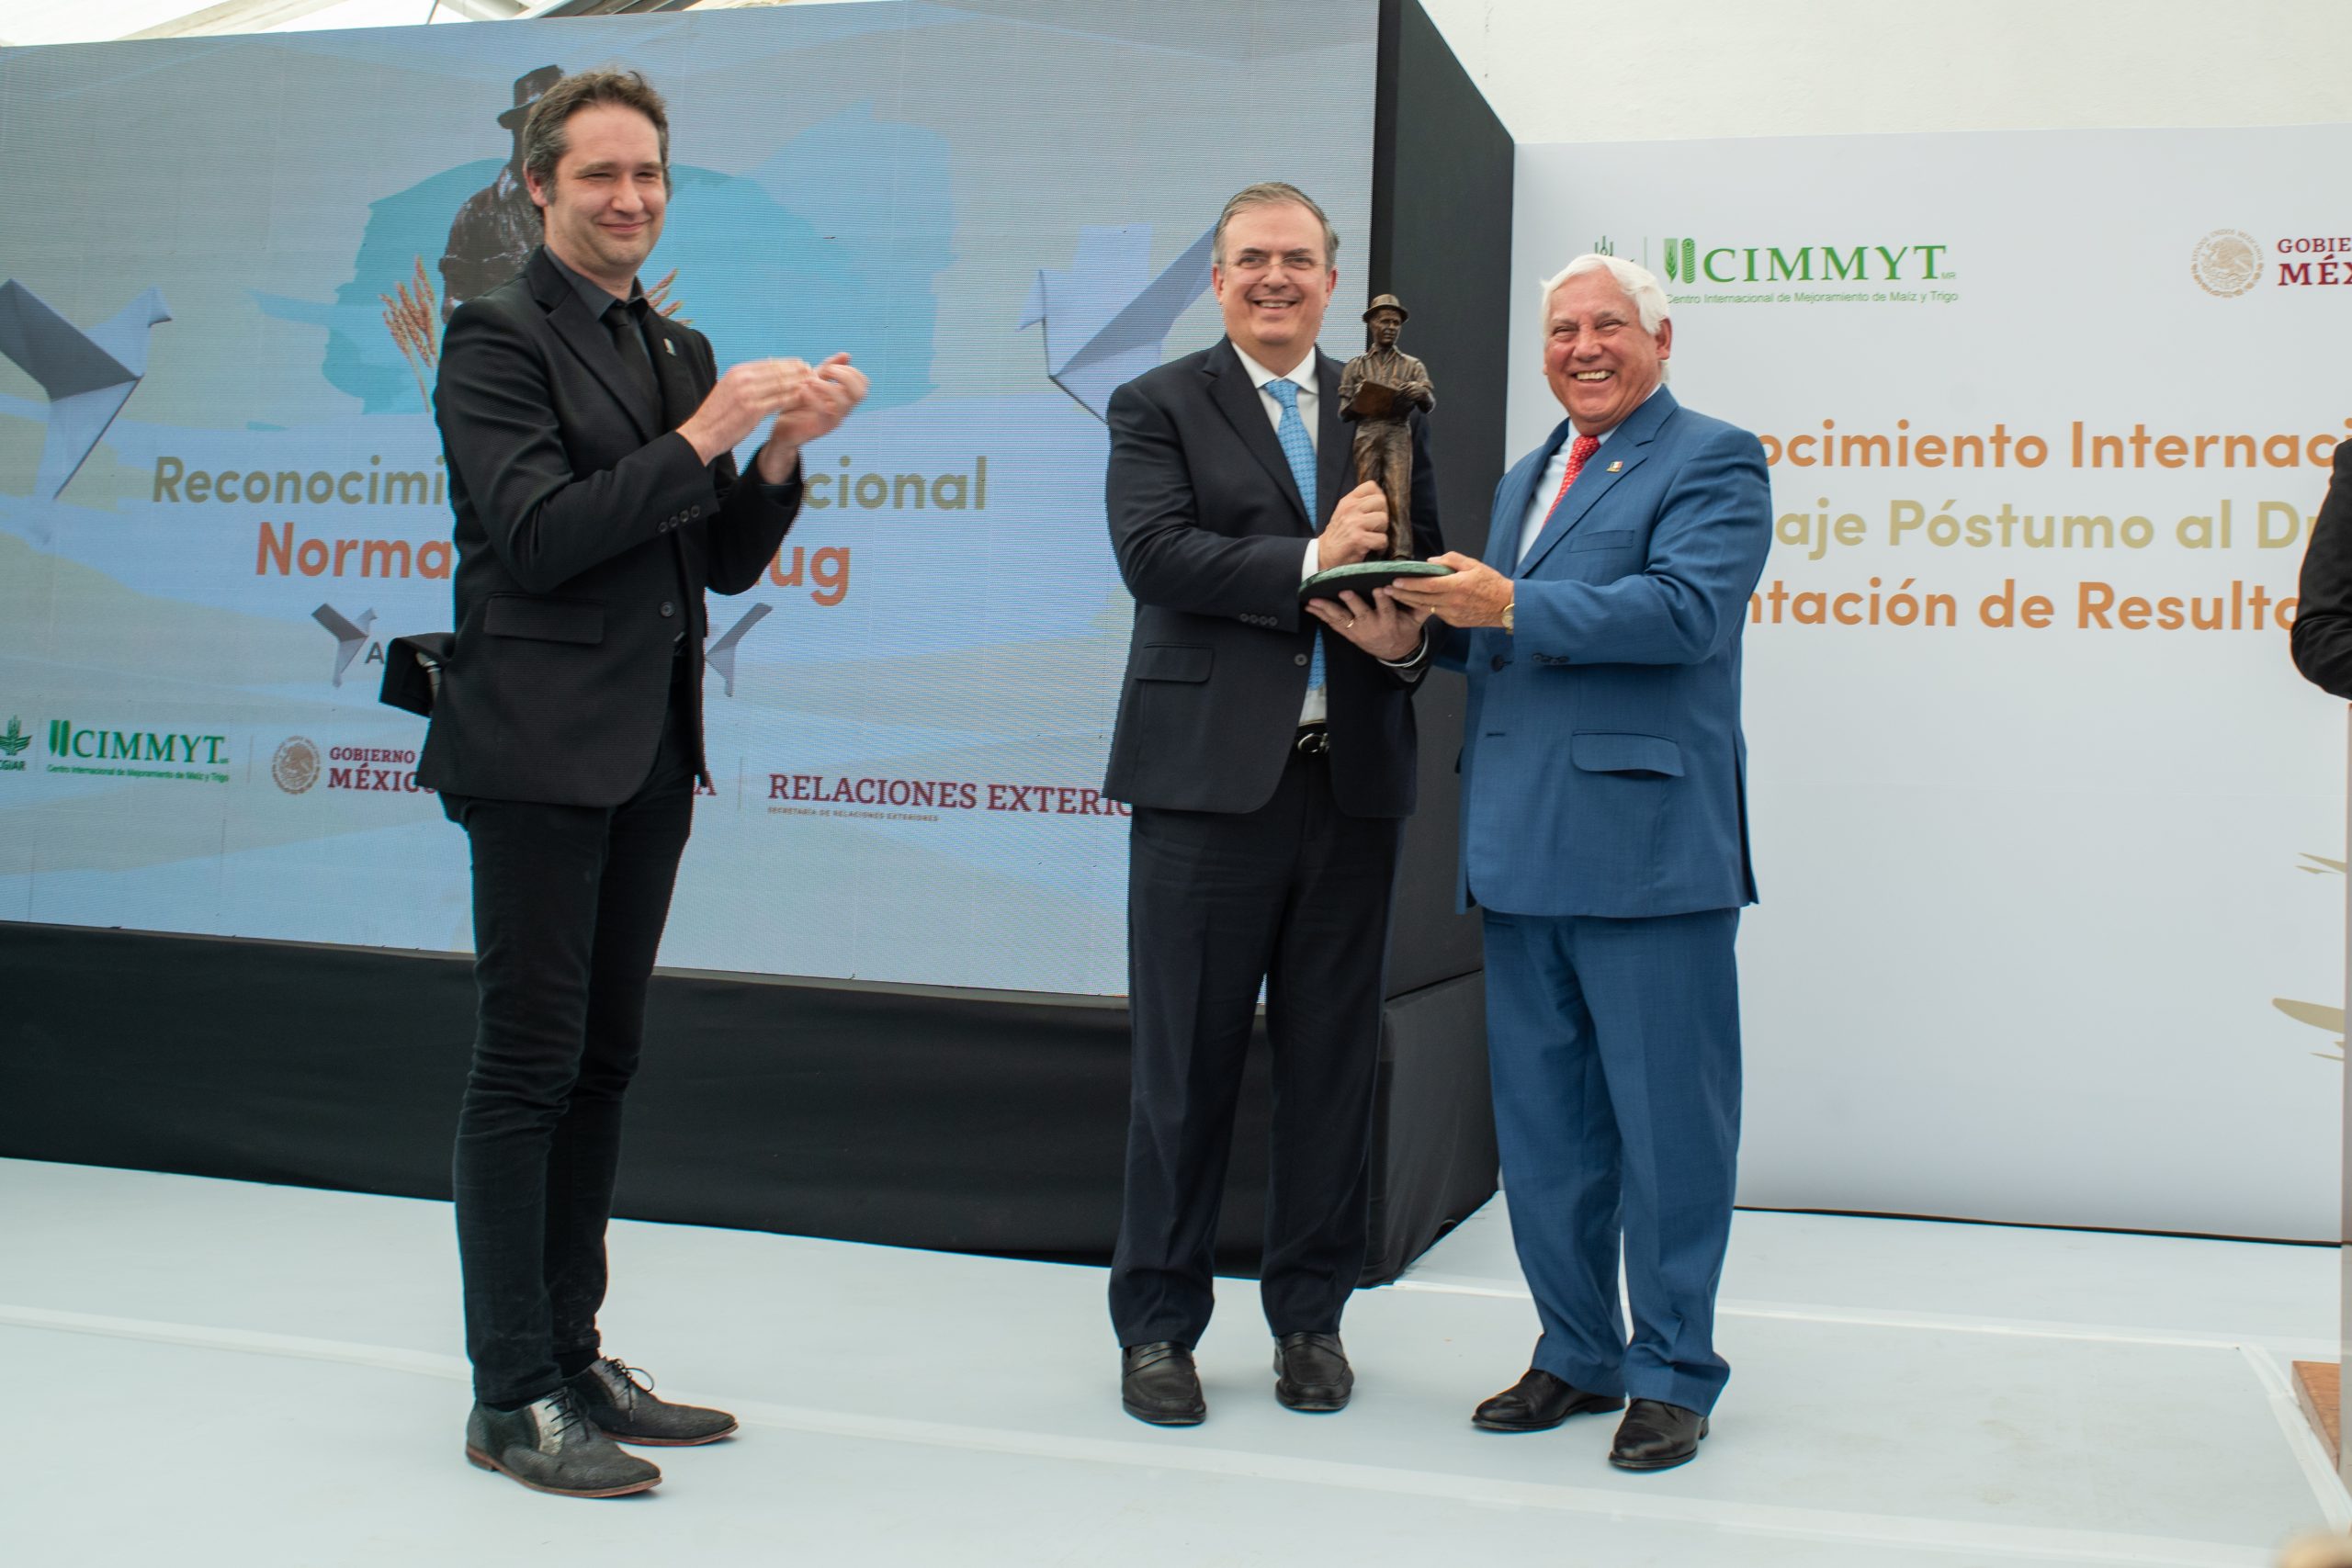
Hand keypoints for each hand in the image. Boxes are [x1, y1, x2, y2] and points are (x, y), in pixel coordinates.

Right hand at [680, 357, 809, 464]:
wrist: (702, 433)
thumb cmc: (717, 415)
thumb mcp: (729, 389)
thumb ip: (746, 381)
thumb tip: (764, 373)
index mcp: (738, 372)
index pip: (770, 363)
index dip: (789, 364)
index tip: (803, 365)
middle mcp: (743, 379)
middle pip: (778, 371)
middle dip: (798, 371)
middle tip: (814, 373)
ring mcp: (748, 394)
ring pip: (782, 385)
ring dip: (799, 384)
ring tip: (814, 385)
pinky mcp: (753, 410)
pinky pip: (780, 402)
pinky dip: (794, 399)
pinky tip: (805, 399)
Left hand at [766, 352, 868, 452]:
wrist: (783, 429)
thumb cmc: (799, 404)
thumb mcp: (813, 381)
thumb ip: (828, 369)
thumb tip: (847, 355)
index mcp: (845, 398)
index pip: (863, 383)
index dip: (850, 371)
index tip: (829, 368)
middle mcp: (844, 410)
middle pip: (861, 393)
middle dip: (844, 376)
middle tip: (824, 372)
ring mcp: (834, 420)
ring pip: (844, 402)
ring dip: (827, 386)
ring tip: (809, 380)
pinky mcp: (821, 428)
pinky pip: (824, 412)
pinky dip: (814, 397)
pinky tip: (802, 390)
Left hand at [1305, 587, 1431, 661]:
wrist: (1395, 652)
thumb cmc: (1406, 629)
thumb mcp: (1417, 620)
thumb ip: (1421, 604)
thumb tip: (1428, 585)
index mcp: (1390, 622)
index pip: (1388, 609)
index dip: (1384, 599)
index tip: (1381, 588)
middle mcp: (1372, 627)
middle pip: (1362, 613)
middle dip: (1353, 603)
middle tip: (1345, 592)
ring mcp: (1358, 631)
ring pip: (1342, 619)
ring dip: (1328, 609)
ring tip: (1314, 600)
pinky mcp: (1349, 633)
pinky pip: (1333, 624)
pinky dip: (1321, 615)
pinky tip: (1310, 607)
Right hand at [1316, 481, 1391, 570]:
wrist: (1323, 556)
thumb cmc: (1338, 536)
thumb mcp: (1344, 513)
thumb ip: (1359, 504)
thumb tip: (1382, 500)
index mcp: (1348, 501)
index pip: (1371, 486)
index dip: (1378, 496)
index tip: (1376, 509)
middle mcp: (1351, 509)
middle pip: (1381, 501)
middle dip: (1382, 515)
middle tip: (1376, 526)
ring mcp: (1355, 524)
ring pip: (1383, 519)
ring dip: (1382, 531)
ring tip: (1373, 537)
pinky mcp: (1359, 539)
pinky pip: (1382, 539)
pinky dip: (1380, 546)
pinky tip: (1373, 548)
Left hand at [1385, 551, 1514, 627]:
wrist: (1506, 607)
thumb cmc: (1491, 583)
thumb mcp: (1474, 565)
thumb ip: (1452, 560)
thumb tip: (1430, 562)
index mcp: (1457, 586)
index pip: (1427, 585)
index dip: (1409, 584)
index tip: (1395, 581)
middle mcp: (1452, 602)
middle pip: (1421, 599)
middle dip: (1401, 594)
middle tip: (1385, 590)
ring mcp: (1453, 614)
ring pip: (1425, 608)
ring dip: (1409, 602)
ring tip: (1395, 596)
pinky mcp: (1454, 622)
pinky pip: (1436, 613)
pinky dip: (1424, 607)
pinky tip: (1415, 602)